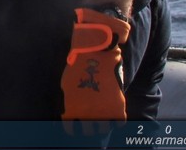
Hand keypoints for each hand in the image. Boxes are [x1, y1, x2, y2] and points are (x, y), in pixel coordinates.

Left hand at [60, 7, 129, 135]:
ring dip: (103, 123)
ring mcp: (104, 112)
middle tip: (91, 119)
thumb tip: (70, 110)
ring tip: (102, 115)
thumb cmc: (78, 65)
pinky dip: (117, 119)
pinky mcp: (118, 108)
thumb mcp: (67, 84)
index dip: (74, 127)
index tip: (76, 124)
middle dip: (89, 125)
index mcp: (72, 109)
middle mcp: (88, 114)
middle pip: (89, 131)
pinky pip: (118, 123)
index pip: (72, 130)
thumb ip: (70, 100)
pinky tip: (113, 112)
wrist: (97, 54)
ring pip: (103, 129)